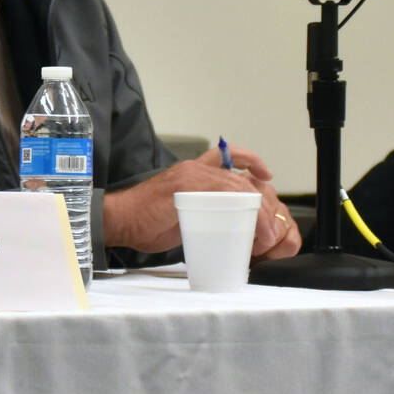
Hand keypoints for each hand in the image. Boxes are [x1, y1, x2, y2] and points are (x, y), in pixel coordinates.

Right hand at [103, 145, 301, 259]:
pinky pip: (226, 192)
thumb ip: (200, 210)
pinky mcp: (188, 188)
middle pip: (242, 177)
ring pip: (238, 185)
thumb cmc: (146, 222)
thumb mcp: (180, 212)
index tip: (267, 177)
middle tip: (272, 228)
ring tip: (266, 235)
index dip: (252, 162)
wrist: (120, 221)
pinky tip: (256, 223)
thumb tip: (222, 225)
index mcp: (194, 172)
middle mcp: (196, 168)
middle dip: (264, 202)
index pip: (230, 158)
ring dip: (259, 211)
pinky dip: (246, 208)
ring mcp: (192, 176)